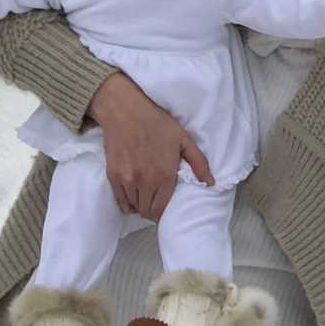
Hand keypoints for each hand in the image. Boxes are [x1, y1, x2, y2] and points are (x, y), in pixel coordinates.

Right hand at [89, 74, 213, 220]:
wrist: (125, 111)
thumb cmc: (157, 123)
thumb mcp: (183, 139)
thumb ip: (199, 162)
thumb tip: (211, 183)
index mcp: (164, 174)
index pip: (162, 209)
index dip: (163, 214)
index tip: (165, 211)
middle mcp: (145, 181)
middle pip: (147, 211)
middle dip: (153, 212)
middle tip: (156, 205)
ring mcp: (127, 180)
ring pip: (134, 207)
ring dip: (140, 207)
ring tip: (145, 200)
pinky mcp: (113, 175)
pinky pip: (121, 200)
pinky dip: (127, 203)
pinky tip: (132, 197)